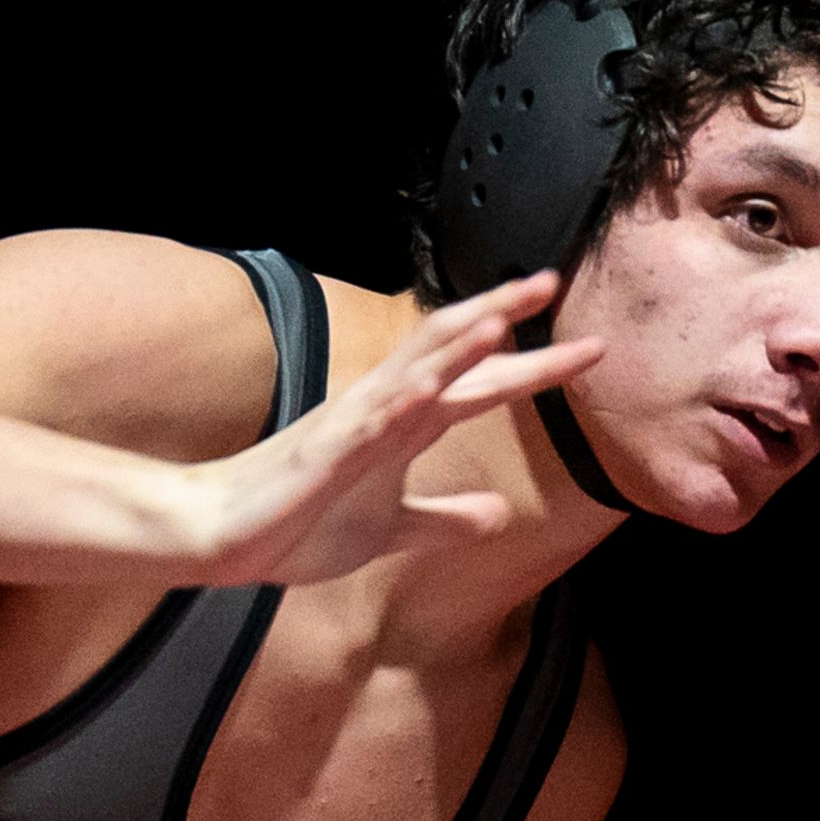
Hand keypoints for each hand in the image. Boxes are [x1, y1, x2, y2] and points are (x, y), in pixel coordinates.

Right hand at [187, 273, 603, 583]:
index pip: (481, 385)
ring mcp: (352, 427)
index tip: (590, 348)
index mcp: (404, 426)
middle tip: (551, 280)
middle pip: (451, 350)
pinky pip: (367, 424)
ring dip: (456, 342)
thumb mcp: (394, 529)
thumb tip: (500, 515)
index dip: (535, 366)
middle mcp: (384, 411)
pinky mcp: (323, 456)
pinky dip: (402, 402)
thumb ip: (446, 516)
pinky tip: (432, 386)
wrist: (229, 539)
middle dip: (501, 316)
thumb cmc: (304, 526)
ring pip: (411, 370)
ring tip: (502, 314)